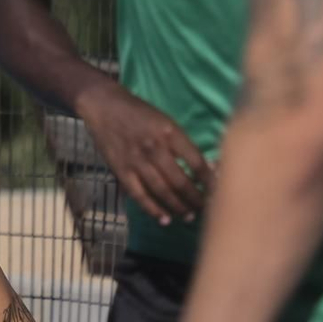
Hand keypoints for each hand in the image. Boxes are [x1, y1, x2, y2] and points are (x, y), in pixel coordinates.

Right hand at [78, 79, 213, 224]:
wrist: (103, 105)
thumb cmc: (139, 112)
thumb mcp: (165, 121)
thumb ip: (181, 144)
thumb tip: (205, 168)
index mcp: (169, 133)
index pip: (197, 163)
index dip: (210, 182)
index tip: (218, 193)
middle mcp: (154, 148)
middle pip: (180, 181)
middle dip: (195, 199)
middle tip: (204, 209)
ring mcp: (136, 161)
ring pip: (162, 191)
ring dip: (178, 207)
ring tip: (188, 216)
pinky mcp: (121, 170)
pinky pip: (139, 195)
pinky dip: (153, 209)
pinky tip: (164, 219)